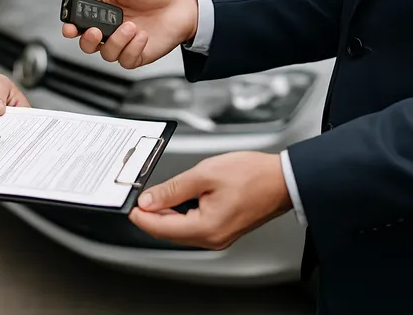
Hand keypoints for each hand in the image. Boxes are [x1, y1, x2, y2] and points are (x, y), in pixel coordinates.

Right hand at [62, 0, 198, 68]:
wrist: (182, 4)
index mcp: (103, 10)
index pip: (79, 22)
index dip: (71, 27)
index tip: (70, 27)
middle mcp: (111, 29)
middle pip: (87, 44)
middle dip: (87, 40)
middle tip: (95, 32)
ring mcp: (124, 43)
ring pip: (106, 54)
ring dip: (117, 41)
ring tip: (132, 27)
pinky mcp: (137, 55)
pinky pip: (126, 60)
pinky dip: (133, 48)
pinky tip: (142, 36)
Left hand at [129, 152, 291, 249]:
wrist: (283, 179)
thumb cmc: (252, 175)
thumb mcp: (205, 174)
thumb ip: (173, 189)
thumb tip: (149, 201)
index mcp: (207, 228)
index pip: (161, 228)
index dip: (141, 216)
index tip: (130, 206)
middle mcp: (212, 238)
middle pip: (169, 232)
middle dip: (151, 216)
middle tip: (139, 197)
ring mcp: (219, 236)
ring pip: (180, 230)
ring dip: (165, 215)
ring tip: (155, 196)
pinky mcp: (223, 229)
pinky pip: (193, 226)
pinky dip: (180, 215)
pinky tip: (175, 200)